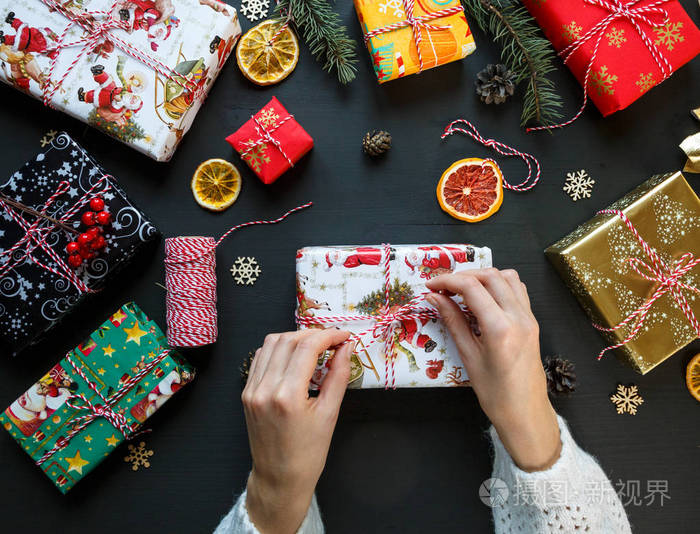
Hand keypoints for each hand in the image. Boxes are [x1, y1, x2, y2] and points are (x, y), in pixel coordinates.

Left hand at [242, 329, 353, 532]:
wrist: (279, 479)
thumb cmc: (307, 454)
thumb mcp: (330, 414)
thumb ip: (338, 375)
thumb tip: (346, 348)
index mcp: (287, 396)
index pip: (307, 347)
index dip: (328, 336)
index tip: (344, 336)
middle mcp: (264, 389)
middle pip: (288, 340)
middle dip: (313, 334)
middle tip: (333, 341)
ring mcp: (252, 390)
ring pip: (271, 343)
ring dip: (295, 338)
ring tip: (315, 347)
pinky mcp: (247, 392)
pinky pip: (260, 358)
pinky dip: (278, 350)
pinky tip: (294, 357)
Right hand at [425, 269, 560, 471]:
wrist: (526, 413)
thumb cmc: (494, 393)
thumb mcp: (469, 356)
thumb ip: (453, 321)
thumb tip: (435, 298)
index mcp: (500, 328)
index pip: (471, 287)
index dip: (447, 281)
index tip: (430, 286)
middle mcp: (519, 317)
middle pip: (490, 276)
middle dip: (462, 275)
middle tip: (442, 287)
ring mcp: (529, 317)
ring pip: (507, 277)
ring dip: (482, 277)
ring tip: (462, 290)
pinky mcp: (533, 321)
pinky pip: (517, 290)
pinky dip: (499, 285)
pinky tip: (483, 298)